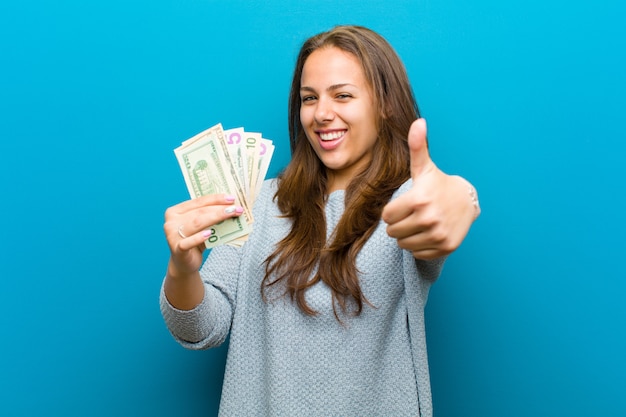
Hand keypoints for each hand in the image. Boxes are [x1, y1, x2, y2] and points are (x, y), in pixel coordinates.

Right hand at [164, 194, 243, 276]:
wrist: (184, 263)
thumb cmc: (194, 241)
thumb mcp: (201, 227)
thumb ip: (209, 217)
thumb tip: (231, 207)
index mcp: (175, 211)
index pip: (198, 202)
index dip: (215, 199)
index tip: (231, 198)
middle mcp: (171, 222)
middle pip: (199, 212)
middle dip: (220, 209)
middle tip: (236, 208)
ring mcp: (172, 235)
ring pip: (197, 223)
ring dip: (216, 218)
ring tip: (231, 215)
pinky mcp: (177, 249)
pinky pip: (188, 242)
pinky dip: (199, 237)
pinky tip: (209, 234)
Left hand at [381, 118, 478, 259]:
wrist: (467, 201)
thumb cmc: (438, 184)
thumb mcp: (425, 167)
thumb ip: (417, 147)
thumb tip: (418, 122)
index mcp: (419, 199)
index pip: (387, 216)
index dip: (392, 210)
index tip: (404, 204)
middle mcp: (429, 219)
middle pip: (393, 232)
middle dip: (398, 224)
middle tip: (411, 214)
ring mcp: (438, 235)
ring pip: (403, 244)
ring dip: (407, 236)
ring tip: (419, 223)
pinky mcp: (445, 247)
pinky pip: (418, 253)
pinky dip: (419, 246)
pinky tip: (428, 233)